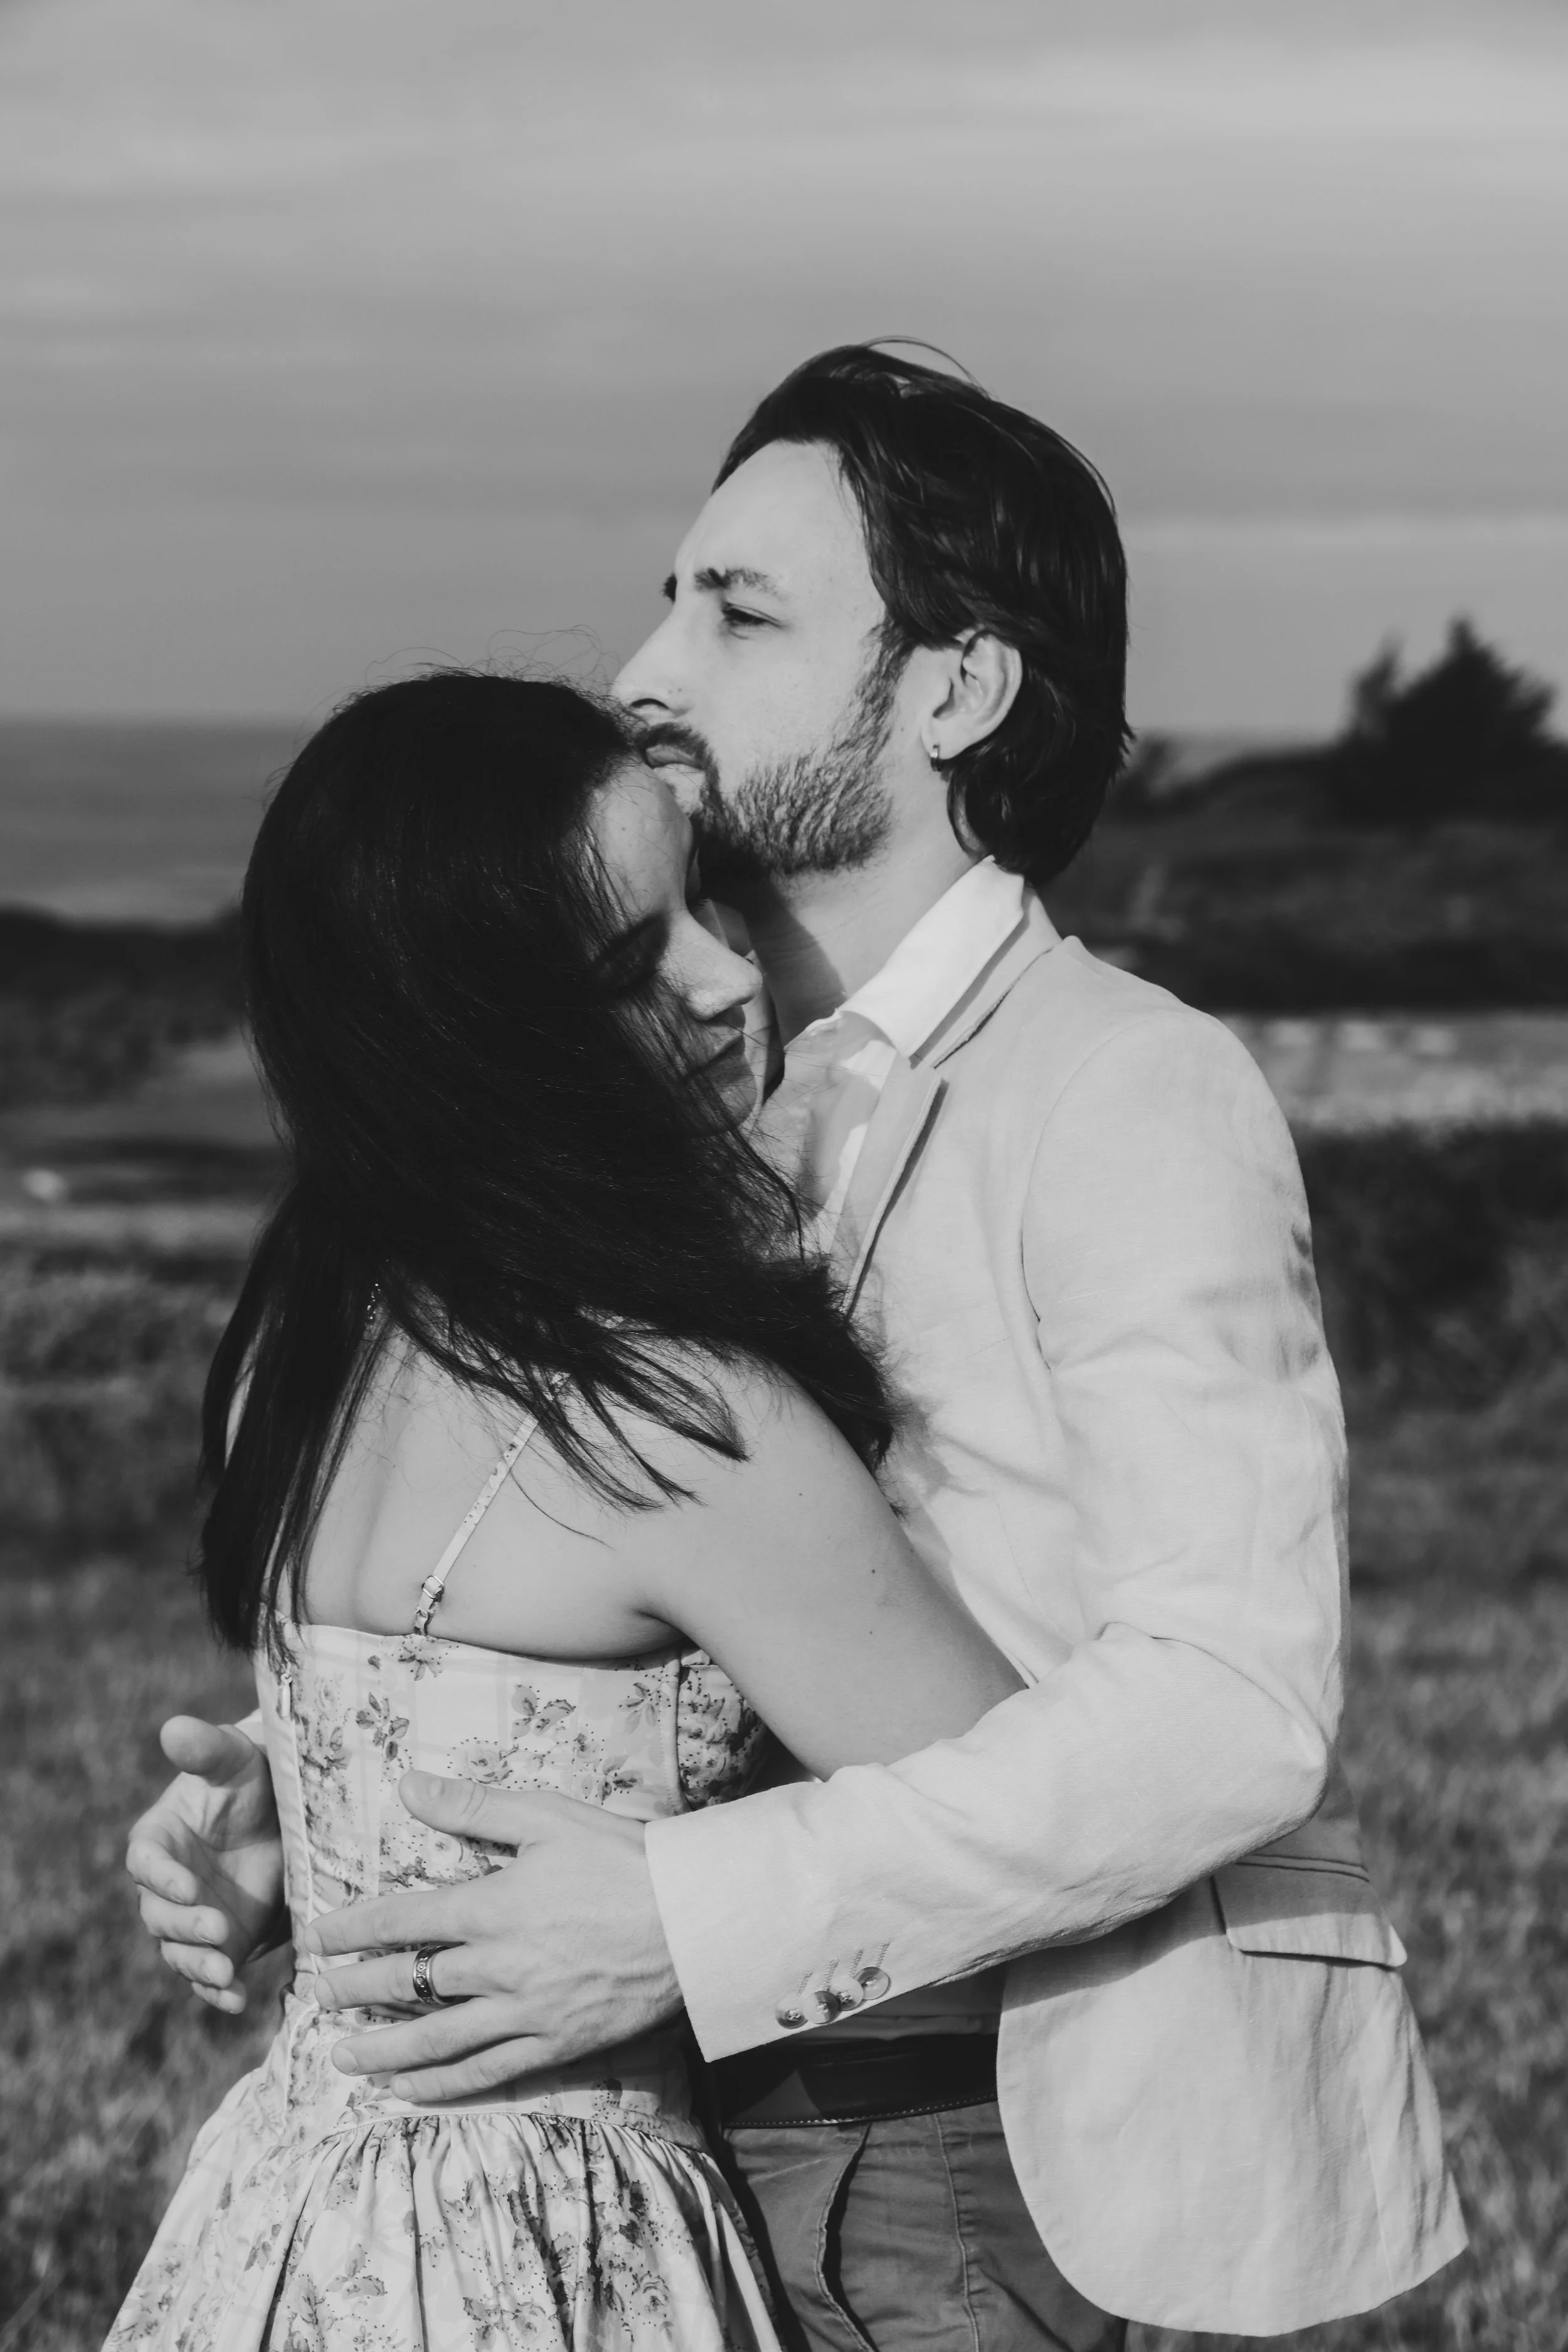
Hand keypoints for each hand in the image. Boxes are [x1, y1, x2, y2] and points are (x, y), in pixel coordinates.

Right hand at [125, 1716, 287, 2014]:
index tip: (187, 1884)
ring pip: (180, 1951)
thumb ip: (204, 1748)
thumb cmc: (251, 1777)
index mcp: (158, 1839)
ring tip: (226, 1972)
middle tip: (219, 1929)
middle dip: (186, 1926)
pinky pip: (209, 1975)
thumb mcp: (233, 1758)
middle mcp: (168, 1884)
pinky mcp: (222, 1943)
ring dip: (199, 1965)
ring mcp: (192, 1918)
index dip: (161, 1876)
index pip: (146, 1862)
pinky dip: (218, 1992)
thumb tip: (173, 1728)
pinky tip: (237, 2002)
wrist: (284, 1813)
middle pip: (160, 1915)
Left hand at [303, 1775, 681, 2100]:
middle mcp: (496, 1967)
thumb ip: (474, 1806)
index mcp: (490, 1906)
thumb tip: (409, 1785)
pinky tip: (409, 2091)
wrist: (693, 1919)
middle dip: (351, 1989)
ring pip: (435, 2040)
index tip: (315, 1937)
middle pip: (405, 1983)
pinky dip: (441, 2085)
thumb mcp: (547, 1816)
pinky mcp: (553, 2044)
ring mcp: (524, 2012)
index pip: (400, 1919)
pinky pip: (485, 2073)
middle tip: (311, 1998)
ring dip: (381, 2049)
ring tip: (340, 2058)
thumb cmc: (622, 1857)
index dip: (351, 1928)